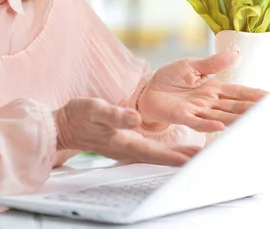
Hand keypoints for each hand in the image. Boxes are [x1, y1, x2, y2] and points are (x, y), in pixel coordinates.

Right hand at [52, 98, 200, 165]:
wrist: (63, 126)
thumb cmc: (77, 116)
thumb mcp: (94, 109)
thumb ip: (115, 115)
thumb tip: (136, 118)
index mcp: (124, 142)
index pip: (155, 152)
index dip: (176, 156)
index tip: (195, 158)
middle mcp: (128, 149)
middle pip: (160, 157)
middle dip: (183, 159)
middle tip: (206, 159)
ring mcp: (127, 148)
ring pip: (157, 155)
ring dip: (176, 156)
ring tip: (196, 156)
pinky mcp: (125, 143)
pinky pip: (150, 150)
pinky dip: (165, 150)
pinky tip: (173, 148)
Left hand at [138, 51, 267, 131]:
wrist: (147, 90)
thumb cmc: (170, 78)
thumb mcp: (192, 66)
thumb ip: (212, 64)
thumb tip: (235, 54)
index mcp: (213, 88)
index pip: (238, 92)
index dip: (254, 95)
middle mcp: (209, 102)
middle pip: (234, 107)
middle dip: (252, 110)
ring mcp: (197, 111)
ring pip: (221, 116)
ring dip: (236, 120)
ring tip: (253, 122)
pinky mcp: (182, 116)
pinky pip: (198, 122)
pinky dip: (209, 124)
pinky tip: (221, 126)